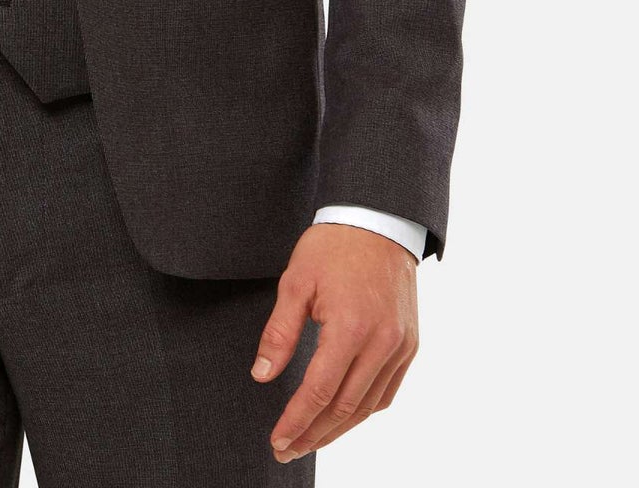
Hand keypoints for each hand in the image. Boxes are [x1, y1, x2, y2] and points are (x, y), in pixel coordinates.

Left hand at [250, 222, 418, 464]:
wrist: (378, 221)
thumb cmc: (333, 247)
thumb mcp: (296, 281)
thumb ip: (279, 333)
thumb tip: (262, 376)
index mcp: (350, 327)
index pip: (320, 391)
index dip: (296, 421)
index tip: (277, 440)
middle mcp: (381, 342)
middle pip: (345, 408)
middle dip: (313, 434)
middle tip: (287, 449)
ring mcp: (400, 346)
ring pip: (368, 406)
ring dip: (338, 429)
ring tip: (310, 440)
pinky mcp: (409, 344)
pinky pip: (387, 391)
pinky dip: (364, 410)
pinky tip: (343, 417)